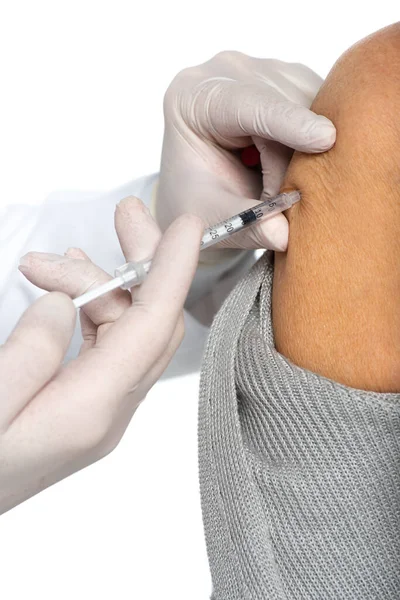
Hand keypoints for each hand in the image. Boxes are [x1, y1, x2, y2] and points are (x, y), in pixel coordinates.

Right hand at [0, 197, 202, 513]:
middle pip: (151, 322)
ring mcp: (100, 410)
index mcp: (90, 411)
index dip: (173, 272)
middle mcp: (109, 411)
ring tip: (44, 262)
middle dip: (145, 262)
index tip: (188, 226)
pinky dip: (91, 307)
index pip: (152, 328)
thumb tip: (64, 305)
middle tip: (127, 213)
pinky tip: (66, 288)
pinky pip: (106, 345)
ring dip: (96, 285)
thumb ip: (28, 354)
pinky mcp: (85, 405)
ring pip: (125, 328)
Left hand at [157, 52, 335, 250]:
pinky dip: (317, 139)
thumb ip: (246, 225)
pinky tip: (298, 162)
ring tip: (280, 184)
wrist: (199, 189)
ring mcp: (261, 68)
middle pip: (285, 103)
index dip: (287, 122)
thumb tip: (284, 235)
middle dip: (295, 157)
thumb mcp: (213, 218)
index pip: (246, 103)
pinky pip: (321, 103)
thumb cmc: (196, 199)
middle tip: (281, 201)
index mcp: (192, 97)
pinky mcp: (288, 77)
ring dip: (308, 150)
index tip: (325, 139)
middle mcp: (226, 70)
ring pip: (310, 100)